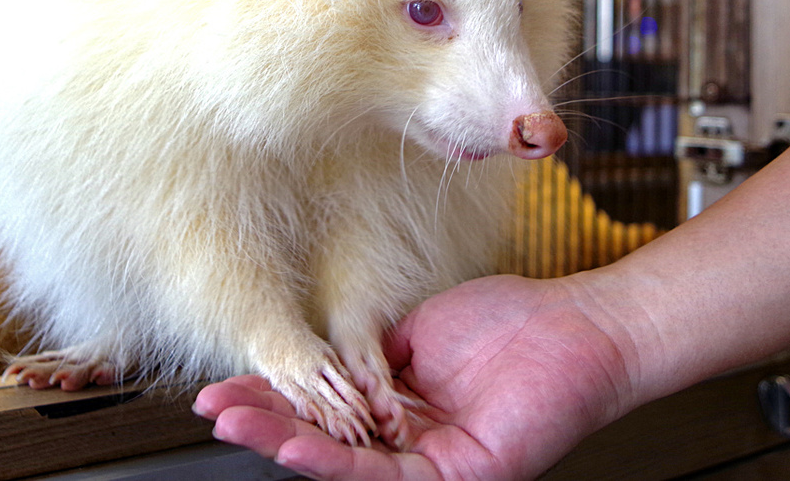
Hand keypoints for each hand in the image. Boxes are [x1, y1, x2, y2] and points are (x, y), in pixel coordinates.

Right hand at [193, 273, 639, 480]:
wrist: (573, 325)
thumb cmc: (509, 324)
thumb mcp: (413, 334)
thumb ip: (364, 356)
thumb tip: (316, 361)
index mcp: (397, 409)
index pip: (323, 410)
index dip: (274, 399)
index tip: (228, 385)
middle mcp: (410, 445)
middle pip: (326, 443)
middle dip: (266, 426)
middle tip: (217, 411)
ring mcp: (433, 465)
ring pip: (347, 466)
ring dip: (287, 445)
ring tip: (239, 426)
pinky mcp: (458, 477)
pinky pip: (386, 476)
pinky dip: (337, 461)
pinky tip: (297, 445)